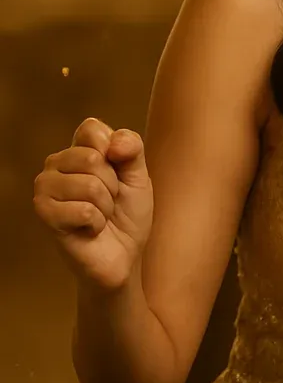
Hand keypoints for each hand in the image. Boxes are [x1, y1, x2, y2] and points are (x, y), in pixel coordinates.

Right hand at [33, 118, 154, 292]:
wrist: (124, 254)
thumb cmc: (128, 213)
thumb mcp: (139, 176)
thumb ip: (132, 150)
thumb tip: (113, 143)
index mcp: (78, 149)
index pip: (91, 128)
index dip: (116, 151)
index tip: (120, 173)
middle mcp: (56, 164)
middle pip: (92, 158)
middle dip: (113, 185)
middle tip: (110, 200)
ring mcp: (45, 188)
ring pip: (89, 185)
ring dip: (105, 206)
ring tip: (99, 215)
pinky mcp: (44, 214)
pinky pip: (84, 210)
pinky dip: (96, 223)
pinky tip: (89, 229)